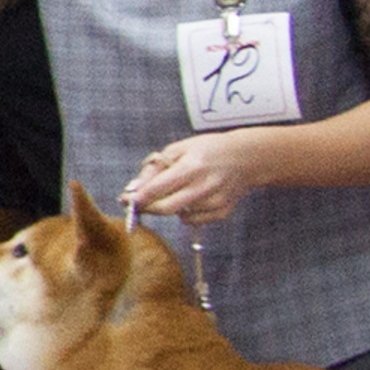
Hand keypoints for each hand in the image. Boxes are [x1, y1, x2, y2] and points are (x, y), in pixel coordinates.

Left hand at [124, 132, 259, 225]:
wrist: (245, 157)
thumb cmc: (207, 150)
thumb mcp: (179, 149)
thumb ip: (156, 168)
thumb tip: (135, 188)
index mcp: (191, 166)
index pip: (157, 188)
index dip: (138, 197)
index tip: (125, 199)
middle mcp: (204, 186)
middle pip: (166, 208)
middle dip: (147, 208)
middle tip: (138, 204)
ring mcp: (215, 201)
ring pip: (179, 215)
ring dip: (168, 207)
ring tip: (175, 190)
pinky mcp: (223, 212)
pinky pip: (193, 220)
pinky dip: (186, 213)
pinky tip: (192, 197)